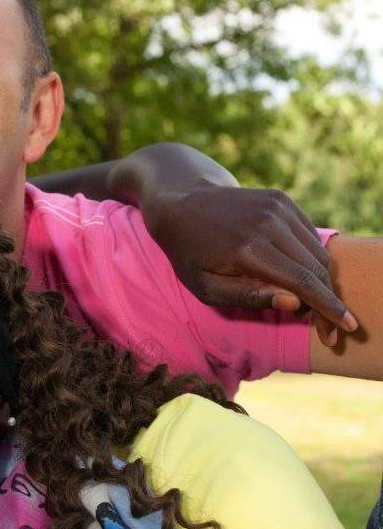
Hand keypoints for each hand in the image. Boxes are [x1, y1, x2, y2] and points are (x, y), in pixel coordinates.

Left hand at [140, 182, 357, 337]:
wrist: (180, 204)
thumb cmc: (189, 254)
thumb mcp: (206, 287)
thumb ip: (249, 296)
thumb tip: (295, 303)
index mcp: (247, 248)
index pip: (301, 281)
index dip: (328, 307)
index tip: (346, 327)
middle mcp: (268, 223)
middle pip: (316, 269)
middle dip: (327, 301)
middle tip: (326, 328)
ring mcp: (277, 207)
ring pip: (318, 252)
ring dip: (321, 281)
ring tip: (306, 303)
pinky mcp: (282, 200)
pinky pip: (309, 236)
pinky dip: (310, 258)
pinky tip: (294, 273)